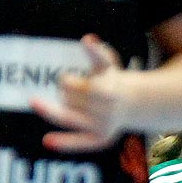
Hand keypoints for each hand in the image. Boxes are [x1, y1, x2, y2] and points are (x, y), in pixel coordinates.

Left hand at [30, 35, 135, 152]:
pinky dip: (65, 142)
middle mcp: (106, 112)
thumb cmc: (112, 80)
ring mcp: (103, 127)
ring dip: (69, 107)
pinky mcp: (101, 140)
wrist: (134, 105)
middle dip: (69, 93)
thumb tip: (88, 40)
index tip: (74, 81)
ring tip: (84, 105)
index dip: (68, 81)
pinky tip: (47, 141)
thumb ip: (97, 52)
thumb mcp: (107, 64)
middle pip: (66, 100)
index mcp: (106, 92)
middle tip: (83, 95)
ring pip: (67, 115)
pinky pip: (79, 142)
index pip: (68, 85)